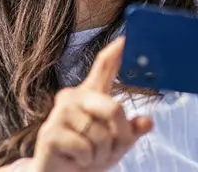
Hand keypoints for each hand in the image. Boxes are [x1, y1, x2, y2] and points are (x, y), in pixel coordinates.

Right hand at [32, 37, 152, 171]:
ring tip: (88, 156)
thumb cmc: (87, 156)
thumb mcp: (116, 144)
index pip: (104, 67)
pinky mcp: (49, 132)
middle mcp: (74, 97)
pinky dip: (86, 160)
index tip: (126, 38)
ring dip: (100, 154)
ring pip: (100, 134)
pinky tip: (75, 158)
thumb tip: (148, 122)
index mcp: (91, 95)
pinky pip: (85, 148)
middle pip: (114, 107)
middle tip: (109, 151)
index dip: (115, 53)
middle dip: (119, 136)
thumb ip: (130, 131)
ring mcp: (60, 113)